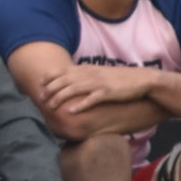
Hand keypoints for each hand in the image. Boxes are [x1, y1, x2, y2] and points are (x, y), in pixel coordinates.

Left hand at [39, 63, 157, 115]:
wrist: (141, 79)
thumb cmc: (119, 79)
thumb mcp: (99, 73)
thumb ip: (85, 76)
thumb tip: (71, 82)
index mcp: (87, 69)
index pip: (63, 71)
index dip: (49, 77)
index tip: (39, 84)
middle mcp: (90, 74)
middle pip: (64, 80)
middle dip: (50, 89)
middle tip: (40, 98)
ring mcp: (98, 83)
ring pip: (74, 89)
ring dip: (60, 97)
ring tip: (51, 106)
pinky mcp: (108, 92)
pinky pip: (92, 99)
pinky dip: (81, 105)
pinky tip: (72, 111)